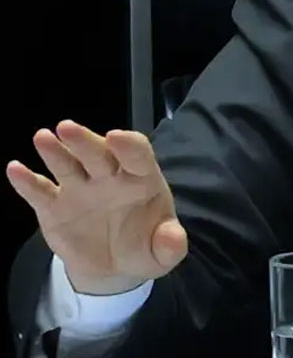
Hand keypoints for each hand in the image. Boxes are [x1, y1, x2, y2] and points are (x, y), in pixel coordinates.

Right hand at [6, 120, 186, 294]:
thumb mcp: (163, 253)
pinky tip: (15, 170)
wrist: (113, 267)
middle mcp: (109, 177)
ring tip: (43, 138)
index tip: (117, 137)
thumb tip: (173, 240)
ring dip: (54, 151)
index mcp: (141, 180)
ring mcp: (80, 189)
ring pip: (67, 164)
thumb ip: (171, 245)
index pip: (138, 155)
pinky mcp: (55, 206)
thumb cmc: (144, 249)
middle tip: (67, 128)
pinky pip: (40, 191)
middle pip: (97, 153)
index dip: (129, 145)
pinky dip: (27, 181)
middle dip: (84, 140)